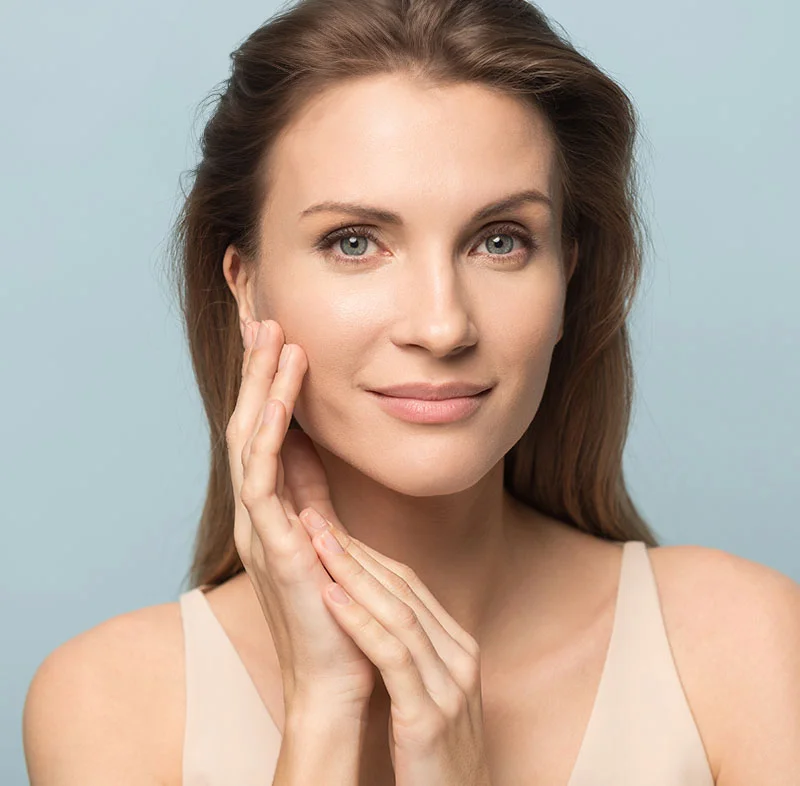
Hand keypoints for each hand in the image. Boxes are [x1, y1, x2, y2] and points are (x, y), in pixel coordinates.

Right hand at [225, 318, 375, 717]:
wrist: (338, 675)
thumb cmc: (335, 607)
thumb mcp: (323, 531)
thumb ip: (312, 490)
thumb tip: (310, 446)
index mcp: (272, 506)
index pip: (263, 429)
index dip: (266, 381)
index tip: (277, 335)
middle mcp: (257, 511)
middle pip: (249, 423)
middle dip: (256, 370)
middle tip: (265, 318)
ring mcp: (260, 527)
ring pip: (250, 440)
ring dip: (261, 387)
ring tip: (274, 338)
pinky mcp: (273, 545)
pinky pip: (263, 479)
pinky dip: (269, 434)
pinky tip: (279, 398)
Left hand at [301, 510, 493, 785]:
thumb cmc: (434, 756)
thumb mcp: (428, 693)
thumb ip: (411, 651)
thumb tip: (371, 611)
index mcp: (458, 648)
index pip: (410, 586)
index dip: (367, 553)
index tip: (331, 528)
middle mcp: (459, 658)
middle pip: (403, 589)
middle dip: (356, 551)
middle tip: (316, 519)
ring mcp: (449, 686)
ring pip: (398, 612)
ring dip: (352, 573)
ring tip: (316, 543)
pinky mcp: (429, 717)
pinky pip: (392, 656)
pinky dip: (360, 621)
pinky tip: (330, 597)